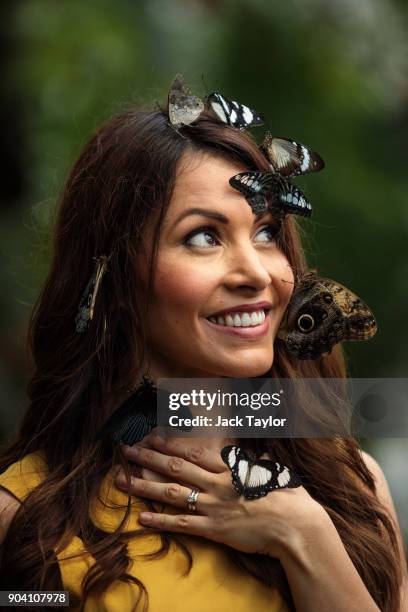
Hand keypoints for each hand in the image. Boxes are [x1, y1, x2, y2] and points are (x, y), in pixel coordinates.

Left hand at [114, 431, 326, 558]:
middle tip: (125, 450)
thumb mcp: (270, 470)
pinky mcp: (213, 530)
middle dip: (147, 458)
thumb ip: (256, 461)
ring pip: (171, 494)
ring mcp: (212, 506)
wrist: (294, 524)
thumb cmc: (286, 495)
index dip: (169, 444)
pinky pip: (181, 525)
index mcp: (228, 468)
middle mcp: (215, 484)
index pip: (192, 453)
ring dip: (144, 486)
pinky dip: (160, 521)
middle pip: (174, 468)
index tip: (150, 437)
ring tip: (121, 481)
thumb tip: (256, 453)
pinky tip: (141, 517)